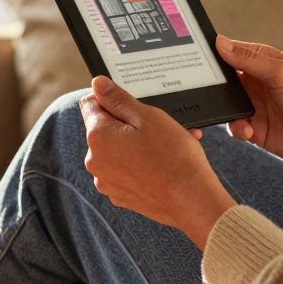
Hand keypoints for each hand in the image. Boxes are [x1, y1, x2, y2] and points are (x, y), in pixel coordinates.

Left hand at [79, 76, 235, 248]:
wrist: (192, 200)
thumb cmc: (173, 156)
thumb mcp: (147, 116)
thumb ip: (118, 99)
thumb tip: (97, 84)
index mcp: (97, 136)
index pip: (90, 104)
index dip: (112, 98)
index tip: (134, 104)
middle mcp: (94, 161)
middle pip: (106, 129)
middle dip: (130, 123)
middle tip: (161, 124)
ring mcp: (106, 182)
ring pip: (119, 151)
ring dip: (139, 143)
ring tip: (169, 143)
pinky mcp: (120, 196)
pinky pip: (127, 171)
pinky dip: (141, 164)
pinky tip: (164, 162)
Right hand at [215, 35, 282, 193]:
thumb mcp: (281, 73)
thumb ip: (249, 59)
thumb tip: (221, 42)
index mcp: (263, 62)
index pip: (231, 52)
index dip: (215, 54)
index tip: (197, 58)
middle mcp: (257, 83)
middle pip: (224, 80)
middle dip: (215, 87)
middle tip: (207, 91)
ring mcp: (256, 106)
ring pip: (226, 105)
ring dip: (225, 110)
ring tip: (237, 115)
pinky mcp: (256, 129)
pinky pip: (235, 127)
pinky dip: (236, 129)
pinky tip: (249, 131)